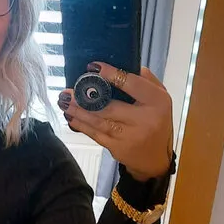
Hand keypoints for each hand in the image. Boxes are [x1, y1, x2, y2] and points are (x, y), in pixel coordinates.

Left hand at [58, 62, 173, 179]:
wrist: (155, 158)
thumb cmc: (155, 121)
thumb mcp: (159, 97)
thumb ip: (145, 80)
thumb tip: (122, 65)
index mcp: (157, 101)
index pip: (132, 84)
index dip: (111, 75)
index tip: (93, 67)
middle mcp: (144, 120)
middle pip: (111, 106)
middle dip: (87, 98)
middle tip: (69, 90)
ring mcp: (130, 136)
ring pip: (100, 122)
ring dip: (79, 111)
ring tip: (64, 101)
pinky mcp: (117, 148)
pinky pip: (96, 135)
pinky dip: (82, 125)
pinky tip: (71, 117)